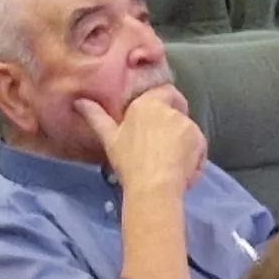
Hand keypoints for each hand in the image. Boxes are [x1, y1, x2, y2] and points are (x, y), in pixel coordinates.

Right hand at [73, 85, 202, 197]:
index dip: (166, 104)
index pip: (165, 91)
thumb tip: (79, 102)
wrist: (153, 186)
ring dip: (183, 143)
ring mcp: (186, 123)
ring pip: (187, 130)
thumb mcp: (110, 139)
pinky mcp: (199, 138)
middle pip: (177, 111)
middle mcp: (168, 109)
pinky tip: (181, 172)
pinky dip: (193, 157)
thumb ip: (96, 117)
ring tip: (169, 164)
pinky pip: (198, 146)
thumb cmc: (129, 162)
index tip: (161, 121)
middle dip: (173, 126)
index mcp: (146, 104)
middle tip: (163, 146)